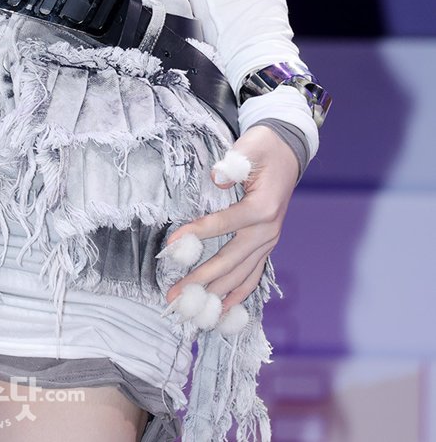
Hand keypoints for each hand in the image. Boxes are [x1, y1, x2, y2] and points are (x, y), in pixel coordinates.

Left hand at [163, 124, 300, 315]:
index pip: (224, 224)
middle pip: (230, 261)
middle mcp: (268, 231)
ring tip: (190, 310)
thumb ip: (234, 164)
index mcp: (262, 208)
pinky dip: (237, 295)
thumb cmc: (263, 149)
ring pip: (240, 276)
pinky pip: (252, 276)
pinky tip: (222, 310)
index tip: (171, 245)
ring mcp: (268, 242)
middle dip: (200, 280)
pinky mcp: (266, 246)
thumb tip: (217, 177)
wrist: (287, 153)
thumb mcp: (249, 148)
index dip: (197, 233)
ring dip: (214, 295)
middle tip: (173, 295)